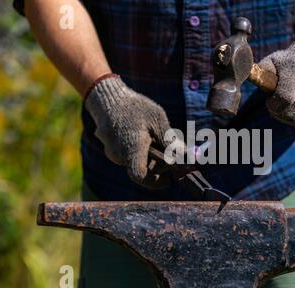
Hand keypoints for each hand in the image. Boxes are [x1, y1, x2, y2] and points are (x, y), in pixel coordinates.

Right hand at [84, 75, 184, 189]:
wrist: (108, 98)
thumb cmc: (135, 107)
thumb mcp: (158, 120)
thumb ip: (170, 141)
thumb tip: (186, 156)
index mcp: (130, 149)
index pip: (141, 176)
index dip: (156, 182)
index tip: (169, 179)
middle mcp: (118, 156)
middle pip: (143, 170)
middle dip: (158, 165)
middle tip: (170, 151)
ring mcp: (113, 154)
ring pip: (137, 163)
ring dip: (150, 157)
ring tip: (155, 138)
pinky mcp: (112, 150)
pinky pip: (129, 156)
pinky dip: (140, 152)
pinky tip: (145, 137)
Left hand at [258, 40, 294, 126]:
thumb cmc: (287, 64)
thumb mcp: (273, 61)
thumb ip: (260, 70)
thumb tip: (244, 74)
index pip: (284, 98)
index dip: (274, 104)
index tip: (271, 100)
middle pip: (291, 114)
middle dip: (281, 112)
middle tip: (278, 103)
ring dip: (291, 117)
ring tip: (289, 103)